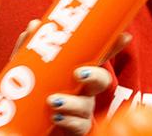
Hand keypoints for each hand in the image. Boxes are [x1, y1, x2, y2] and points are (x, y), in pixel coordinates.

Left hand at [13, 20, 129, 135]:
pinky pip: (79, 126)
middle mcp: (84, 88)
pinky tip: (56, 116)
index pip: (98, 56)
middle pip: (101, 80)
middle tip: (79, 73)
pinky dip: (68, 121)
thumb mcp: (29, 66)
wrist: (28, 119)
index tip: (124, 37)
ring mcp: (81, 108)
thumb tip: (35, 25)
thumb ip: (30, 46)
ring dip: (72, 102)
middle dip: (94, 76)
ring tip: (53, 100)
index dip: (114, 46)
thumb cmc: (33, 89)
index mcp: (78, 69)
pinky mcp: (74, 126)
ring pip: (86, 105)